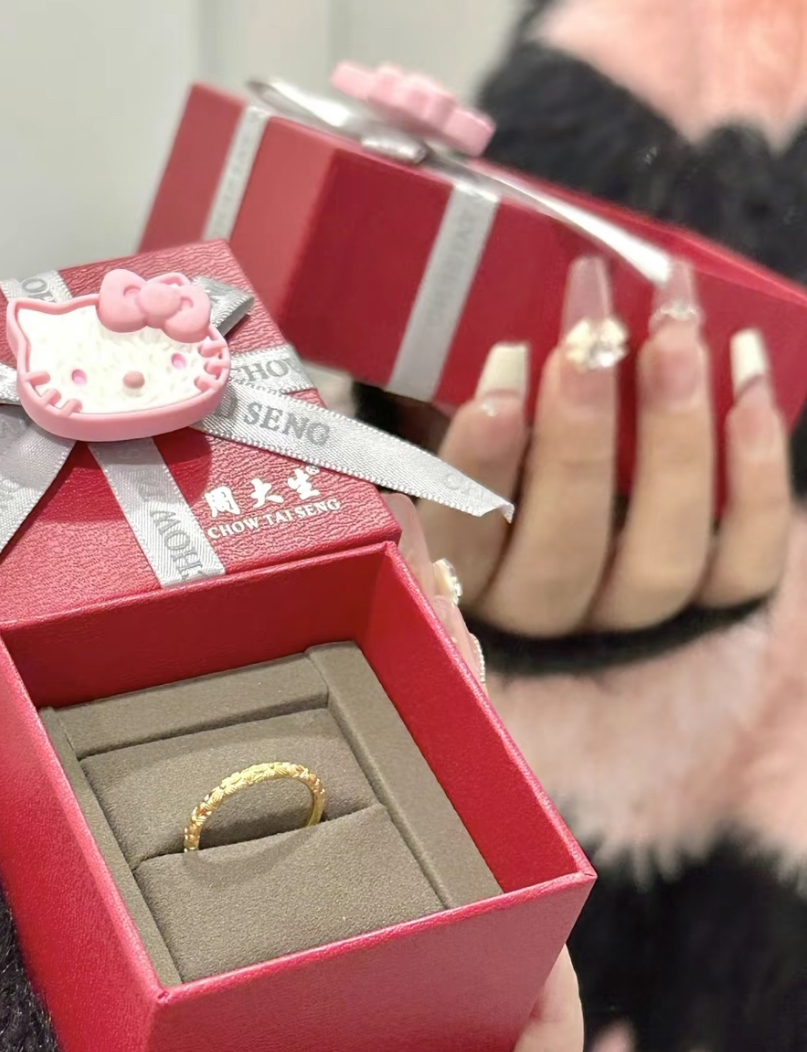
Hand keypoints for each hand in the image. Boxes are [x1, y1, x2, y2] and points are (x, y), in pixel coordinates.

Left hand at [0, 550, 580, 1051]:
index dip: (306, 661)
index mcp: (187, 900)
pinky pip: (521, 1035)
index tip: (320, 561)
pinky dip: (541, 967)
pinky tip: (537, 878)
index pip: (269, 763)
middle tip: (418, 593)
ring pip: (457, 894)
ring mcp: (367, 1034)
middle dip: (413, 695)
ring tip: (471, 677)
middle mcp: (283, 959)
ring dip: (485, 784)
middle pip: (382, 809)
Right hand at [386, 256, 791, 637]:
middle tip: (590, 337)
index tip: (500, 374)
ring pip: (658, 563)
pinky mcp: (714, 610)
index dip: (479, 467)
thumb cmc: (499, 447)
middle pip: (559, 558)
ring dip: (672, 444)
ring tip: (675, 337)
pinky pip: (743, 568)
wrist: (591, 506)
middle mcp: (545, 615)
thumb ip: (431, 395)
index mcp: (464, 582)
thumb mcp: (442, 428)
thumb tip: (421, 307)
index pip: (458, 541)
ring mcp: (630, 617)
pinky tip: (748, 390)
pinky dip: (757, 481)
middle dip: (579, 442)